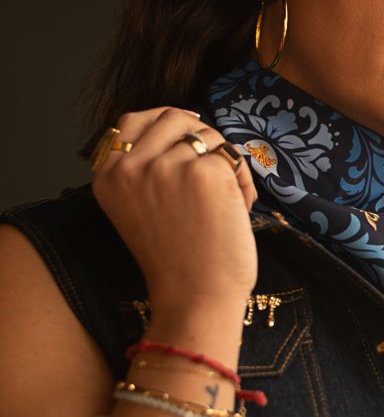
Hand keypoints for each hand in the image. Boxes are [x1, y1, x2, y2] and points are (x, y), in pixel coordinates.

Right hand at [92, 107, 258, 310]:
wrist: (195, 298)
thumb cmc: (177, 259)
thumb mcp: (140, 206)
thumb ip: (146, 166)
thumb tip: (184, 120)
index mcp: (108, 176)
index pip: (132, 120)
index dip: (166, 121)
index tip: (189, 134)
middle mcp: (131, 168)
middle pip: (174, 118)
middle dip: (203, 139)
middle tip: (217, 171)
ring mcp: (166, 167)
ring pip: (208, 136)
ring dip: (226, 164)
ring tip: (227, 202)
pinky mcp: (203, 172)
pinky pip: (233, 156)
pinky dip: (243, 181)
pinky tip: (239, 209)